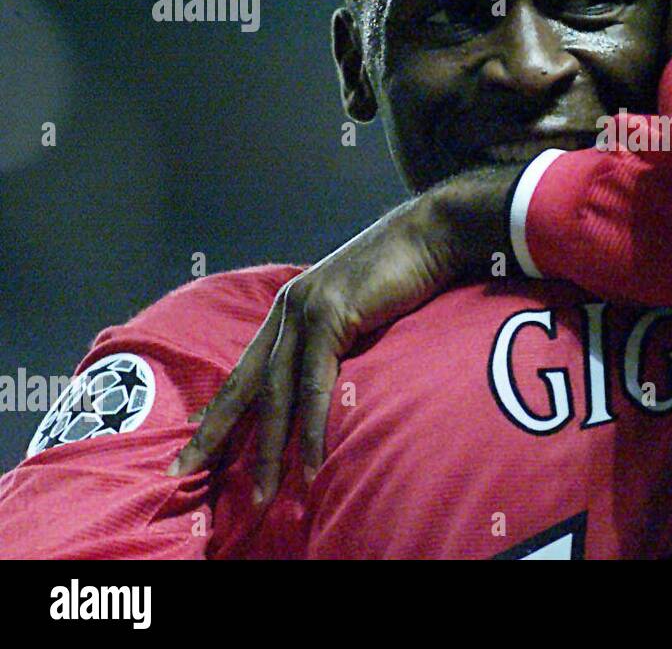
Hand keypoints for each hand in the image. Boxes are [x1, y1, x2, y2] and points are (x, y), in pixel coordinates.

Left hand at [167, 164, 521, 504]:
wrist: (430, 234)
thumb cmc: (405, 272)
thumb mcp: (360, 310)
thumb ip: (339, 340)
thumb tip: (336, 375)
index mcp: (290, 310)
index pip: (246, 370)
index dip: (220, 410)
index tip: (194, 445)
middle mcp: (287, 310)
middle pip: (243, 385)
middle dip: (213, 434)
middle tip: (184, 473)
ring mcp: (304, 311)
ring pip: (276, 393)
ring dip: (268, 450)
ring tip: (262, 495)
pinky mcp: (330, 316)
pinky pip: (315, 384)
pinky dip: (312, 428)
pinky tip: (310, 462)